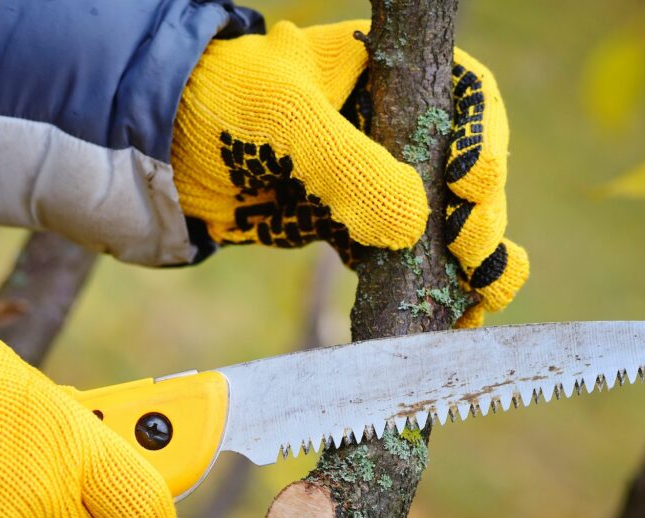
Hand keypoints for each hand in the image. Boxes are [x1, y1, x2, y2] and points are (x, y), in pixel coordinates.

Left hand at [171, 21, 527, 323]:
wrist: (161, 156)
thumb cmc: (221, 109)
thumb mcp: (287, 123)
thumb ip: (352, 169)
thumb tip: (417, 225)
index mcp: (388, 75)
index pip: (467, 99)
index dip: (483, 142)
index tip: (466, 185)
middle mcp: (393, 127)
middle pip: (467, 169)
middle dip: (482, 214)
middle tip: (469, 251)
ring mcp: (374, 181)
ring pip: (445, 220)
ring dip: (469, 262)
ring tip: (479, 301)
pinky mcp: (350, 228)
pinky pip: (403, 257)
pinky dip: (426, 285)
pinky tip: (448, 314)